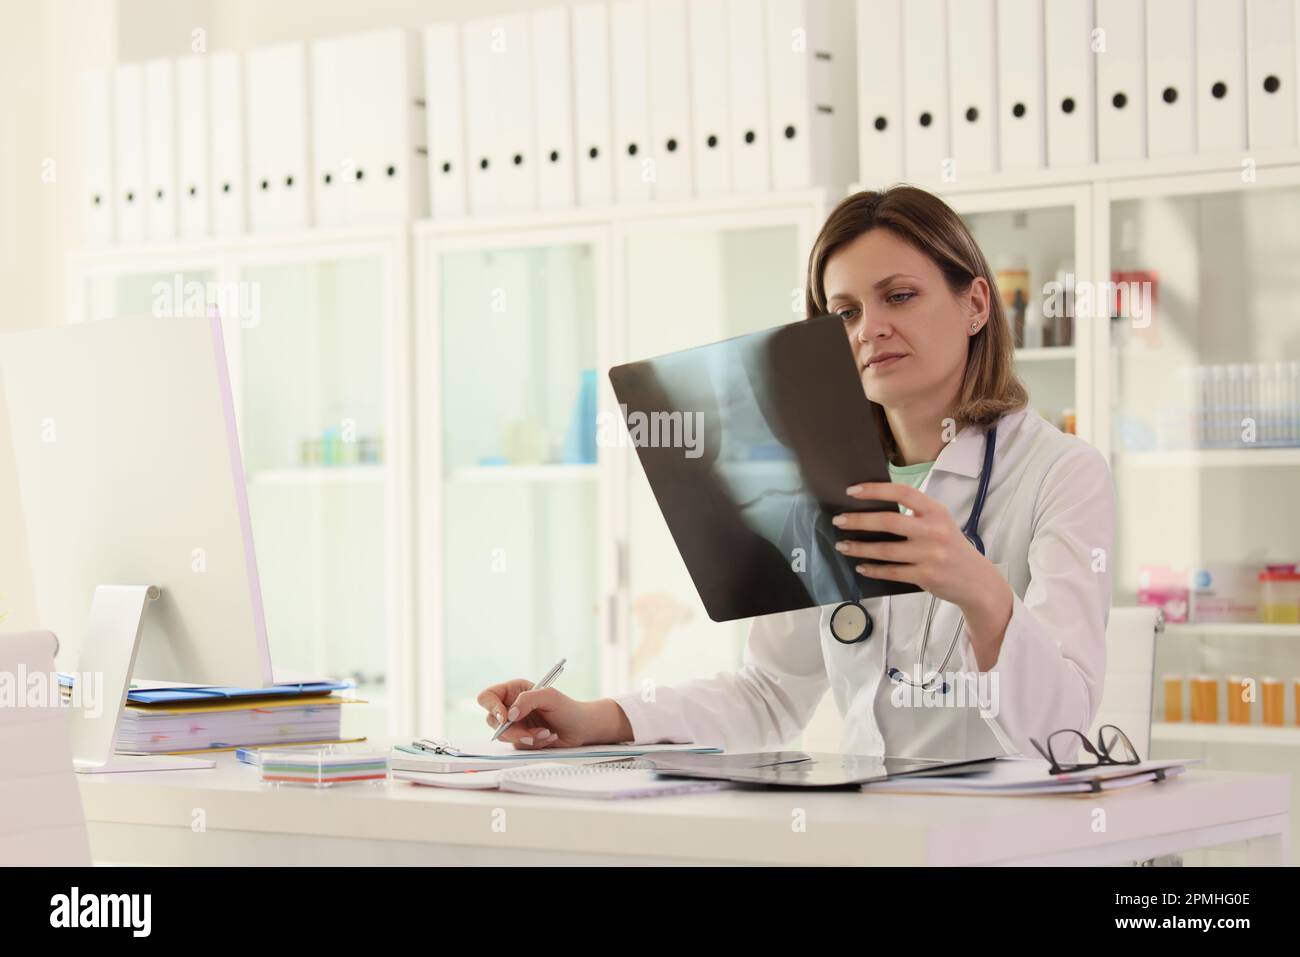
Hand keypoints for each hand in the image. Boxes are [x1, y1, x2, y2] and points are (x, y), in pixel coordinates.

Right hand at [477, 681, 632, 749]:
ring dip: (526, 737)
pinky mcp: (521, 739)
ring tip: (547, 733)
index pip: (487, 697)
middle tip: (529, 734)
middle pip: (492, 720)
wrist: (581, 728)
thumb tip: (509, 715)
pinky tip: (549, 737)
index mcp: (513, 691)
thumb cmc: (567, 708)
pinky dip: (534, 743)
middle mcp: (510, 707)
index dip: (491, 707)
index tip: (506, 718)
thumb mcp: (549, 696)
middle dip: (512, 730)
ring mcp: (515, 724)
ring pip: (504, 736)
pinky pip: (518, 745)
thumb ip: (527, 700)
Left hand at [830, 481, 1012, 666]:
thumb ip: (915, 515)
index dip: (876, 489)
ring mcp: (930, 555)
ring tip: (842, 545)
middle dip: (859, 521)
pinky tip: (861, 566)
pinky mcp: (926, 576)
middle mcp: (934, 531)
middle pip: (889, 521)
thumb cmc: (951, 547)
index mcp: (936, 511)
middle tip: (838, 520)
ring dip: (859, 548)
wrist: (977, 581)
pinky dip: (873, 569)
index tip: (852, 491)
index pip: (903, 492)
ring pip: (885, 550)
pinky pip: (891, 572)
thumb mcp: (940, 523)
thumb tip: (873, 507)